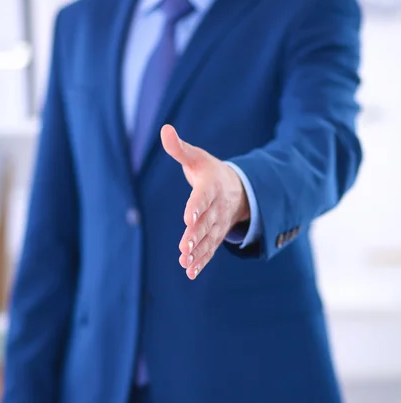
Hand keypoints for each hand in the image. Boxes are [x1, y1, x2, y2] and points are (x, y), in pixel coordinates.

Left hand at [161, 124, 249, 279]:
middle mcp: (216, 207)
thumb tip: (165, 129)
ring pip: (208, 239)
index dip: (196, 208)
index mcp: (210, 186)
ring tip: (185, 263)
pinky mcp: (215, 235)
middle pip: (206, 222)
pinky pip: (210, 249)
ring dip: (197, 252)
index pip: (202, 197)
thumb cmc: (209, 171)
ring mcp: (218, 223)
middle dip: (196, 235)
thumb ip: (179, 147)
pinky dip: (201, 261)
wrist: (237, 188)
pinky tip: (190, 272)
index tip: (187, 218)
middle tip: (184, 248)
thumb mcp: (196, 157)